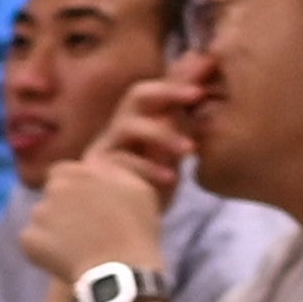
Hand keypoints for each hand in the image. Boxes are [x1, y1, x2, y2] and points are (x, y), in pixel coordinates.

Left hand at [21, 149, 169, 296]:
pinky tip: (65, 258)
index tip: (84, 202)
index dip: (72, 186)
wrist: (121, 268)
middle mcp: (55, 188)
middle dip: (61, 205)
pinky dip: (43, 249)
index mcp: (80, 172)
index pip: (62, 171)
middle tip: (82, 226)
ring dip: (53, 227)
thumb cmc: (135, 228)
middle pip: (50, 193)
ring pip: (41, 217)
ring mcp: (40, 214)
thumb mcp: (135, 188)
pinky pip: (32, 241)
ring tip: (78, 244)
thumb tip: (95, 163)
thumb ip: (111, 171)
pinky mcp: (29, 240)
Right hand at [91, 69, 205, 194]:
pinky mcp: (93, 171)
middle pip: (137, 95)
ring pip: (128, 125)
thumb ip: (182, 128)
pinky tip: (170, 178)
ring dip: (162, 134)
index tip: (209, 71)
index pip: (159, 92)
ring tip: (189, 150)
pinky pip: (122, 159)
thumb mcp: (174, 157)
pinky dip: (149, 167)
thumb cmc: (153, 192)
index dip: (182, 78)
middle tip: (196, 95)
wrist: (124, 230)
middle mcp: (119, 130)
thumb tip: (200, 89)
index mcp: (140, 122)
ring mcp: (104, 149)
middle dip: (168, 90)